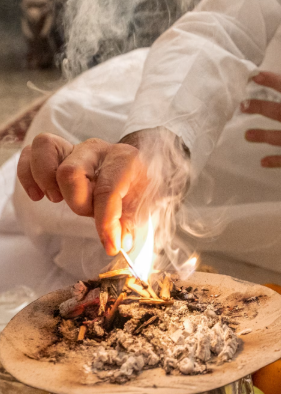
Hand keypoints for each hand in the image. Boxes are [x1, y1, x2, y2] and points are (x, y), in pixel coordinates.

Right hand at [17, 128, 186, 254]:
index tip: (110, 245)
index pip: (107, 190)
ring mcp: (75, 148)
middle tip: (87, 212)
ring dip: (46, 179)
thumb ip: (130, 225)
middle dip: (77, 202)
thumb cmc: (135, 187)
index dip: (106, 222)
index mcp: (124, 159)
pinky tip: (38, 195)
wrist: (132, 168)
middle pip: (70, 172)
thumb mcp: (141, 206)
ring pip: (46, 148)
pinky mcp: (58, 153)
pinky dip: (27, 174)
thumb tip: (119, 244)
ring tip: (56, 199)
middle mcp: (97, 150)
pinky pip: (30, 153)